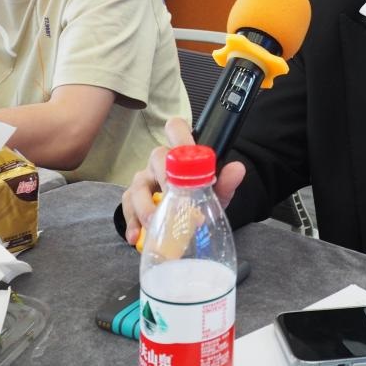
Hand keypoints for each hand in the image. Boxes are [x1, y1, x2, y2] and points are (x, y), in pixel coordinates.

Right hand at [120, 117, 245, 246]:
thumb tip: (238, 168)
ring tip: (154, 223)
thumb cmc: (201, 197)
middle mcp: (160, 162)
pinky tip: (135, 236)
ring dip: (145, 205)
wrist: (191, 219)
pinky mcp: (133, 198)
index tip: (186, 151)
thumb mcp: (216, 193)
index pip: (177, 129)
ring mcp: (145, 179)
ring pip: (138, 185)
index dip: (178, 134)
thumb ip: (226, 181)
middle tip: (174, 198)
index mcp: (181, 153)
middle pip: (156, 156)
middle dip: (164, 176)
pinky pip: (127, 205)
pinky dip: (131, 221)